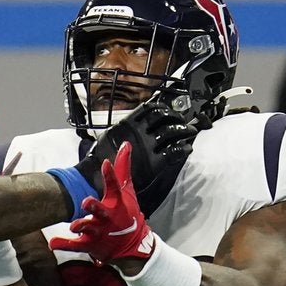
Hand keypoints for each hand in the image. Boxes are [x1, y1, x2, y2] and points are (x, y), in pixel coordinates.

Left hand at [51, 142, 154, 264]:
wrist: (130, 246)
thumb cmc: (126, 214)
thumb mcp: (127, 191)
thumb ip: (122, 168)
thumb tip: (125, 144)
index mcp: (116, 203)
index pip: (114, 187)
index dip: (110, 175)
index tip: (105, 163)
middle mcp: (108, 217)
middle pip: (101, 211)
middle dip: (94, 206)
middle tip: (86, 201)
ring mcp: (98, 231)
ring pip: (88, 228)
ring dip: (80, 226)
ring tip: (73, 226)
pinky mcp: (89, 243)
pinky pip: (75, 245)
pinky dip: (64, 244)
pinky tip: (53, 243)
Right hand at [75, 101, 196, 215]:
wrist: (97, 178)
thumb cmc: (99, 158)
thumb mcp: (109, 135)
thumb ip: (124, 128)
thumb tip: (136, 123)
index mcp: (127, 123)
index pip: (150, 108)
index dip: (163, 107)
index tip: (169, 110)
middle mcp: (138, 132)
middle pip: (163, 117)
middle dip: (176, 117)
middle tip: (182, 120)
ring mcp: (147, 147)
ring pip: (171, 132)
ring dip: (184, 130)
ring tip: (189, 131)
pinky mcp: (154, 163)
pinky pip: (174, 151)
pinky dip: (183, 148)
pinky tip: (186, 148)